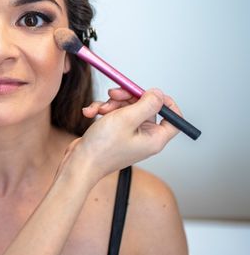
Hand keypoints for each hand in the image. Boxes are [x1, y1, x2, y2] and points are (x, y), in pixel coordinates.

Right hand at [64, 88, 180, 184]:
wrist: (80, 162)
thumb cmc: (102, 148)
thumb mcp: (126, 119)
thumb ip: (147, 104)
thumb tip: (158, 94)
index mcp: (154, 138)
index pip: (174, 120)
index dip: (166, 103)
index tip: (150, 93)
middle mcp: (145, 137)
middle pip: (145, 108)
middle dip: (128, 98)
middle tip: (114, 94)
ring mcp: (130, 135)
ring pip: (127, 109)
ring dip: (112, 104)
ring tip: (100, 110)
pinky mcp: (116, 133)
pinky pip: (115, 115)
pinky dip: (103, 111)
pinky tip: (91, 113)